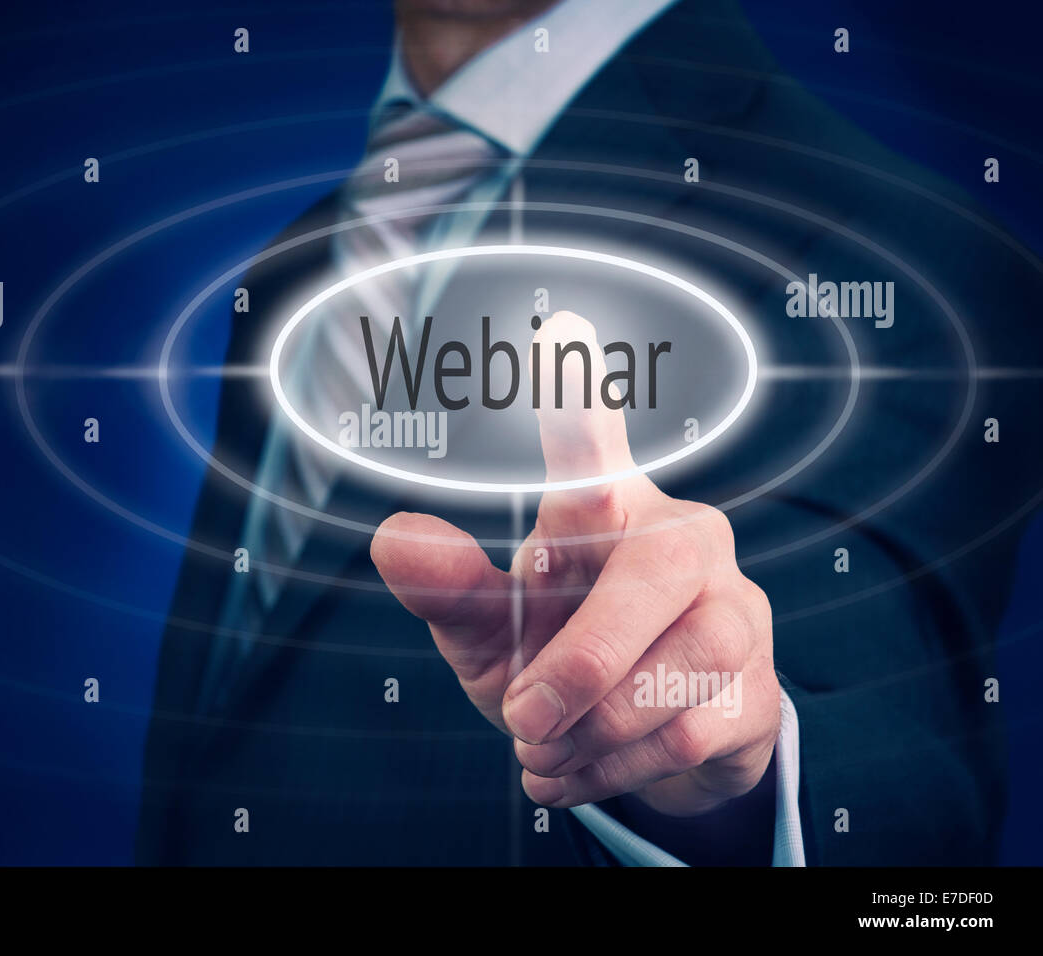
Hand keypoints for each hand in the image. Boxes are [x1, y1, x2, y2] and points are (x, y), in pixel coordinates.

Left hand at [370, 311, 779, 815]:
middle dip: (584, 658)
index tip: (562, 333)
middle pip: (655, 573)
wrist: (642, 748)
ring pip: (677, 669)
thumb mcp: (490, 630)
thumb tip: (393, 538)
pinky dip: (614, 769)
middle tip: (521, 714)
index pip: (594, 451)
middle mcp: (684, 541)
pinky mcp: (758, 688)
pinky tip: (573, 772)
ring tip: (540, 746)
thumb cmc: (558, 657)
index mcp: (607, 511)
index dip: (579, 404)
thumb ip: (449, 588)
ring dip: (592, 729)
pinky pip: (689, 734)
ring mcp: (735, 610)